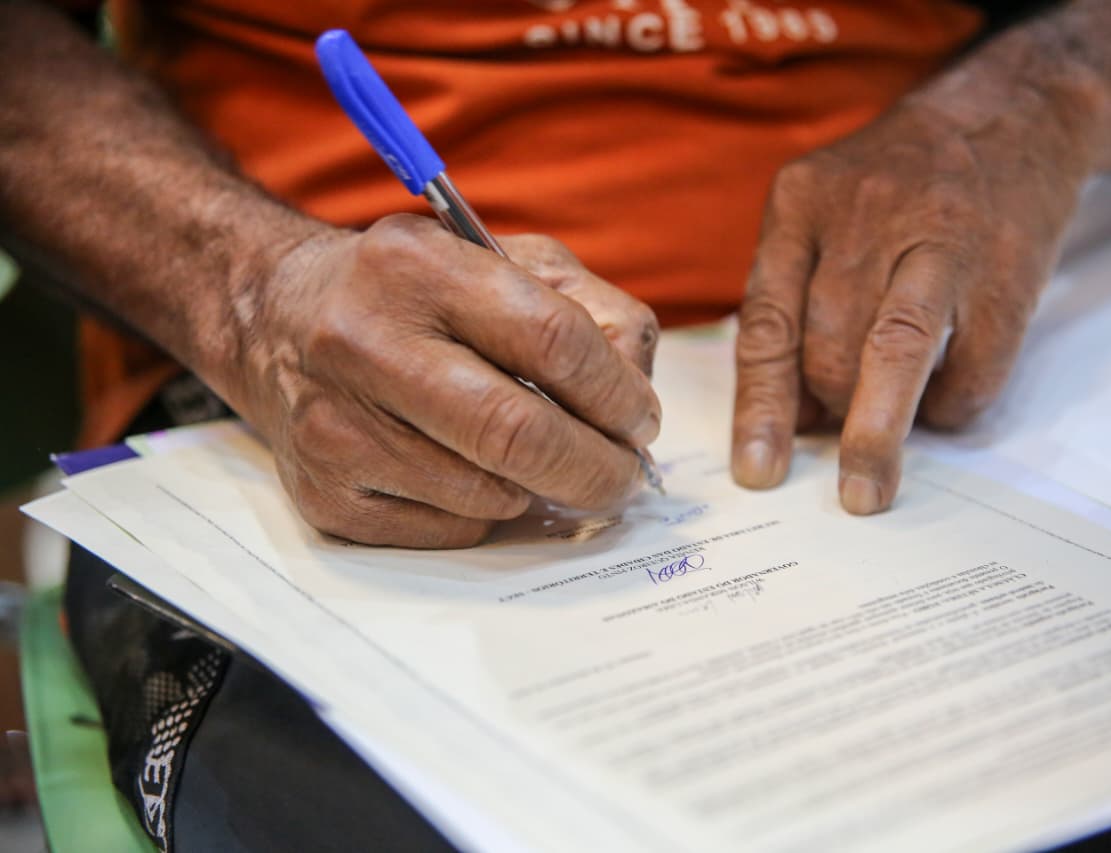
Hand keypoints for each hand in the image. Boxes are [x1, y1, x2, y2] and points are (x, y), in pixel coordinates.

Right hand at [231, 215, 660, 547]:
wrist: (278, 319)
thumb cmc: (417, 293)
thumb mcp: (505, 261)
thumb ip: (589, 310)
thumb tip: (634, 401)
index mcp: (418, 265)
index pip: (552, 340)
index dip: (617, 394)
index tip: (641, 421)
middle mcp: (363, 342)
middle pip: (518, 433)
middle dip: (596, 468)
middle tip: (623, 476)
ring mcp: (335, 427)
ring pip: (487, 493)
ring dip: (539, 490)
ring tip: (540, 461)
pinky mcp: (325, 494)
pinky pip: (448, 529)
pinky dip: (485, 512)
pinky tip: (470, 472)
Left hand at [732, 83, 1092, 512]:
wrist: (1012, 114)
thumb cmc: (898, 186)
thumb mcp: (826, 213)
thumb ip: (798, 302)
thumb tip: (793, 421)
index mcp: (805, 204)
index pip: (769, 322)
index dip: (761, 406)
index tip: (758, 470)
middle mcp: (869, 217)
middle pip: (829, 345)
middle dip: (826, 410)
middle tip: (834, 442)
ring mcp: (945, 242)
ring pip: (896, 357)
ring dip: (877, 435)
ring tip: (867, 488)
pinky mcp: (1009, 274)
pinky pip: (972, 370)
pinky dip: (948, 410)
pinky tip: (938, 408)